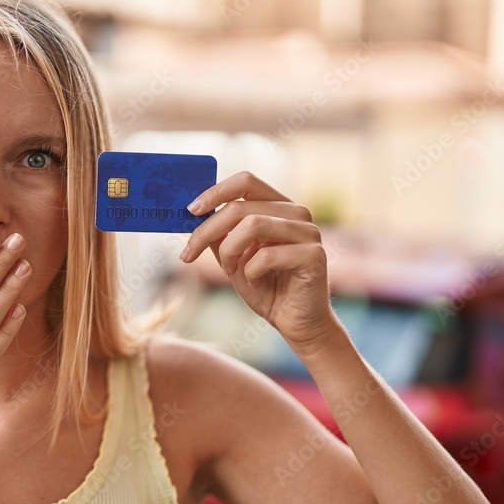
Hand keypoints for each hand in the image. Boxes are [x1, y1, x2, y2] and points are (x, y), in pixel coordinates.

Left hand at [179, 171, 338, 351]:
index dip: (215, 192)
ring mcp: (309, 232)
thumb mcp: (232, 257)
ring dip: (230, 251)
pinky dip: (251, 271)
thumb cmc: (265, 287)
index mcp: (278, 207)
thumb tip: (194, 213)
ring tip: (232, 270)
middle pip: (240, 206)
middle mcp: (296, 213)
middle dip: (207, 231)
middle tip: (188, 253)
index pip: (246, 181)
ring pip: (252, 225)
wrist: (295, 322)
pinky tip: (257, 282)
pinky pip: (267, 255)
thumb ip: (219, 234)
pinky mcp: (314, 255)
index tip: (191, 211)